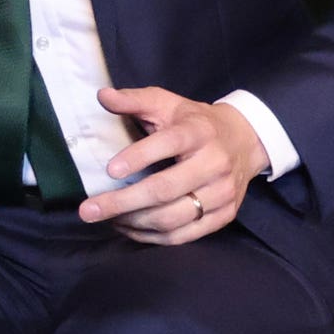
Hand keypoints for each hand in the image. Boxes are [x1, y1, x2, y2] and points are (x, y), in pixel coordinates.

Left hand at [78, 86, 267, 245]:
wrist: (244, 141)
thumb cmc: (194, 122)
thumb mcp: (167, 103)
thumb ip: (134, 100)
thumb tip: (102, 96)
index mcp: (198, 133)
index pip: (168, 144)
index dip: (139, 157)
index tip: (110, 170)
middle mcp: (214, 164)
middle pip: (165, 189)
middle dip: (122, 202)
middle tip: (88, 210)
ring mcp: (222, 194)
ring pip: (172, 218)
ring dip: (133, 223)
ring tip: (105, 219)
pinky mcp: (224, 216)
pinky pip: (183, 236)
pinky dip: (152, 237)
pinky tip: (129, 229)